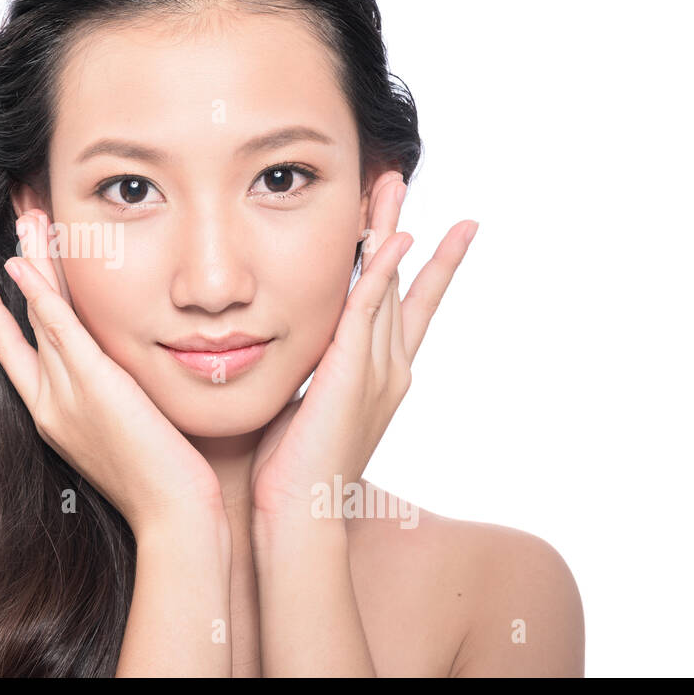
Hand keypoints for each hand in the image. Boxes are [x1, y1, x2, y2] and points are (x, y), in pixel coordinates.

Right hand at [0, 208, 224, 532]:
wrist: (172, 515)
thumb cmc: (161, 484)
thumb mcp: (126, 435)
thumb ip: (114, 399)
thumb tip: (122, 376)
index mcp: (54, 417)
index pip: (16, 352)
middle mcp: (48, 404)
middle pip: (23, 321)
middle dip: (15, 268)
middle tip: (14, 222)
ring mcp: (64, 395)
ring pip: (37, 315)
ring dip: (29, 262)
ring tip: (23, 217)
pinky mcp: (91, 385)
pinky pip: (56, 329)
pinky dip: (37, 295)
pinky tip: (22, 265)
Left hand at [250, 172, 477, 518]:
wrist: (296, 517)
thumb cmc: (287, 473)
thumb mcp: (299, 406)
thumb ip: (301, 372)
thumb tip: (273, 343)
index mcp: (374, 377)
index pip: (399, 307)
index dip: (412, 264)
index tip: (420, 224)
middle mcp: (387, 368)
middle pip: (398, 282)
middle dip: (400, 227)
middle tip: (400, 178)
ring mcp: (376, 371)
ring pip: (387, 286)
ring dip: (390, 231)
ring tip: (394, 185)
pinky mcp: (352, 375)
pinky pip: (370, 311)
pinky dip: (382, 273)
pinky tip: (390, 238)